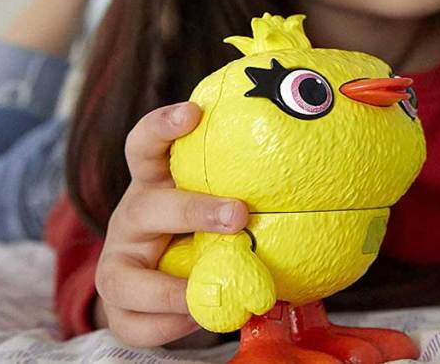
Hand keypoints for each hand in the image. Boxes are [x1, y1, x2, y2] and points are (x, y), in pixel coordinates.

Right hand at [95, 102, 248, 347]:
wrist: (160, 287)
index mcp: (155, 185)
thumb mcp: (218, 211)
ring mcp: (118, 262)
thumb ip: (248, 199)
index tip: (194, 113)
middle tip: (239, 215)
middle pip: (148, 207)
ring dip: (172, 290)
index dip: (163, 126)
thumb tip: (322, 188)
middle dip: (192, 210)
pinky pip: (135, 321)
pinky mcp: (117, 303)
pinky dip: (170, 325)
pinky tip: (200, 319)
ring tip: (208, 298)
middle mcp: (132, 217)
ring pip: (127, 278)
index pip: (147, 146)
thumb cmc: (201, 235)